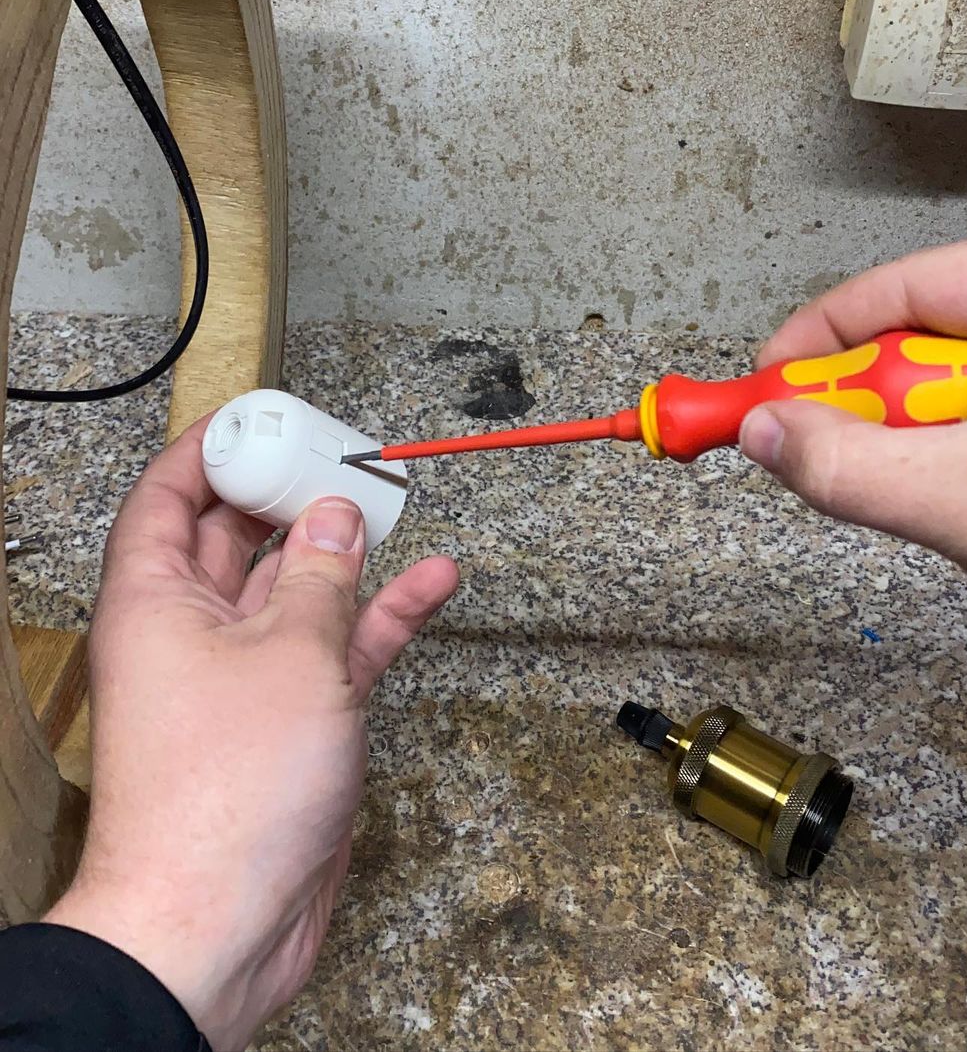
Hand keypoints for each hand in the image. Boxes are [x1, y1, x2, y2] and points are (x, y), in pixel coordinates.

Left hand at [46, 415, 458, 1049]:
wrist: (221, 924)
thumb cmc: (223, 793)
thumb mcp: (288, 655)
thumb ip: (320, 578)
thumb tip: (334, 515)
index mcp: (157, 602)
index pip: (168, 499)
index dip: (208, 452)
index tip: (257, 419)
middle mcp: (194, 632)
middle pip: (239, 537)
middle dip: (289, 492)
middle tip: (341, 452)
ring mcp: (246, 677)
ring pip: (300, 589)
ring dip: (347, 549)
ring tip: (394, 500)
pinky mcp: (293, 719)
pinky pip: (339, 646)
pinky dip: (383, 614)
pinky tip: (432, 582)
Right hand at [738, 236, 966, 644]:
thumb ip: (855, 467)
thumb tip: (764, 434)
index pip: (911, 284)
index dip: (823, 334)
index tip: (763, 382)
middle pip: (919, 336)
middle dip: (868, 403)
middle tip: (816, 447)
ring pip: (939, 389)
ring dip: (910, 444)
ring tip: (940, 494)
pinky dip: (940, 464)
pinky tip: (960, 498)